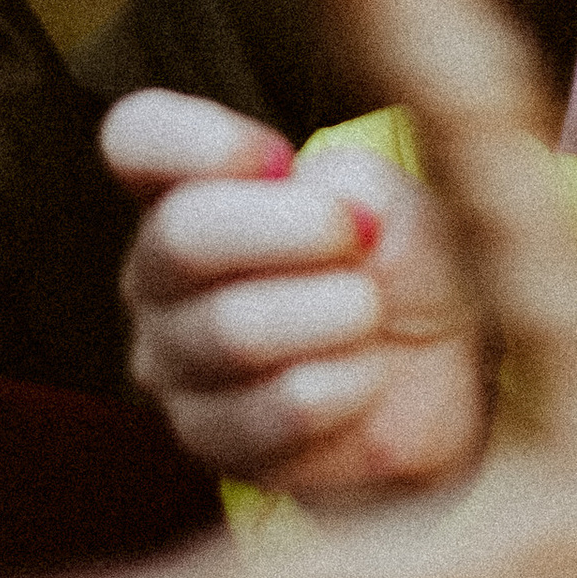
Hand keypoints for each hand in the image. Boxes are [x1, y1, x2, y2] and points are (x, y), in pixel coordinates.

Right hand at [105, 89, 490, 503]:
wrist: (439, 379)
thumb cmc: (399, 264)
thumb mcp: (393, 199)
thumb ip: (349, 183)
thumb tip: (321, 195)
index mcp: (189, 186)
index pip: (138, 138)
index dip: (198, 141)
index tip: (279, 158)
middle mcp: (160, 272)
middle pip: (181, 236)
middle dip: (290, 230)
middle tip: (357, 238)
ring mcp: (174, 361)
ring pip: (230, 329)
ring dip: (329, 314)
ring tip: (371, 312)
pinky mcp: (211, 440)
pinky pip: (269, 411)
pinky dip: (342, 387)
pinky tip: (365, 377)